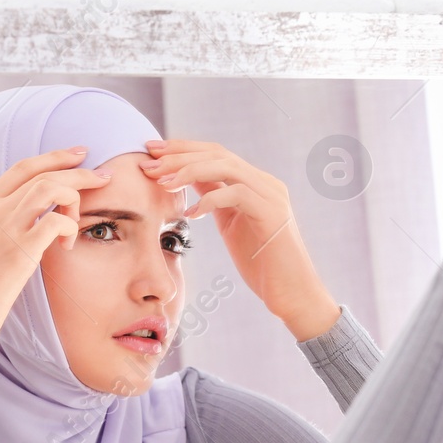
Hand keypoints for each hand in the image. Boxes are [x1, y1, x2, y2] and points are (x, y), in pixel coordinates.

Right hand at [0, 147, 108, 372]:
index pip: (21, 169)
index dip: (53, 158)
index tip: (77, 156)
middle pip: (40, 174)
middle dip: (76, 169)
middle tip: (102, 174)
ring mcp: (6, 229)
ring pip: (50, 189)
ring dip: (74, 196)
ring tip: (80, 219)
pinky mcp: (20, 252)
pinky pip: (55, 222)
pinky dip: (69, 227)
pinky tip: (68, 246)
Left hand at [140, 139, 340, 341]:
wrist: (293, 293)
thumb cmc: (262, 265)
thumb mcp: (230, 224)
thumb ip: (215, 199)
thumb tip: (189, 180)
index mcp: (254, 183)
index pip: (215, 153)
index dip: (182, 149)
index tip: (151, 152)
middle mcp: (265, 182)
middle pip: (217, 153)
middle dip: (179, 155)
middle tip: (148, 163)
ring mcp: (271, 195)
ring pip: (225, 166)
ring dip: (189, 171)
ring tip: (163, 184)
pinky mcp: (272, 214)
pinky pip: (236, 194)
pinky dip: (210, 200)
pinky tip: (191, 214)